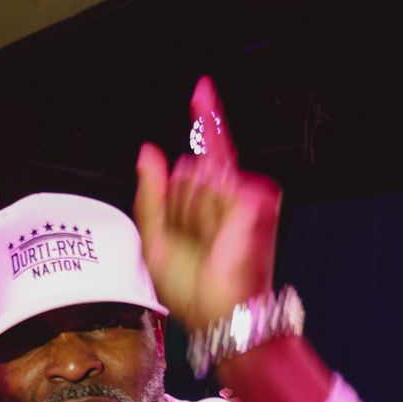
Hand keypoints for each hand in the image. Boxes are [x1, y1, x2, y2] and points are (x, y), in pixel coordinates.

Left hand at [133, 77, 280, 331]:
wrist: (219, 313)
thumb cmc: (194, 288)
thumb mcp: (155, 239)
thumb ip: (150, 194)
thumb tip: (148, 152)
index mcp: (212, 201)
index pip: (205, 153)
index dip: (205, 118)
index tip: (202, 89)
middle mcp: (231, 193)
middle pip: (186, 170)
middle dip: (178, 204)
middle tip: (196, 239)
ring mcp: (244, 195)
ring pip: (195, 178)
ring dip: (189, 213)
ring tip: (207, 242)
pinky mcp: (253, 200)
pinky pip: (209, 187)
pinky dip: (202, 212)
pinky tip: (216, 235)